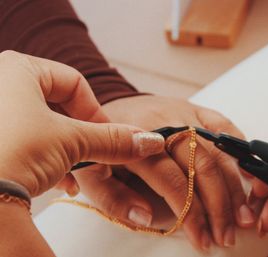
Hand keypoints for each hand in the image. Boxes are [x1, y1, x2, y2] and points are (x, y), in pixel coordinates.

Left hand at [0, 51, 163, 195]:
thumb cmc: (12, 151)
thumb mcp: (72, 141)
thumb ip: (114, 139)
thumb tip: (150, 141)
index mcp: (18, 69)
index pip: (75, 84)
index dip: (96, 113)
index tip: (108, 138)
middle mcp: (0, 83)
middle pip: (60, 107)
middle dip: (82, 139)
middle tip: (95, 160)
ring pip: (44, 127)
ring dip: (67, 153)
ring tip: (74, 177)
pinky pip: (25, 140)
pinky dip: (45, 160)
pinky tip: (55, 181)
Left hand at [74, 95, 255, 249]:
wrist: (113, 106)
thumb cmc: (105, 144)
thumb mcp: (90, 174)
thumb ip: (113, 199)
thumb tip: (146, 218)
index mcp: (137, 143)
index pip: (173, 180)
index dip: (191, 213)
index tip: (202, 238)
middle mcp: (166, 125)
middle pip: (202, 166)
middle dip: (219, 205)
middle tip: (227, 234)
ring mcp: (184, 114)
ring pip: (218, 151)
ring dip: (234, 186)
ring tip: (244, 216)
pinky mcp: (195, 109)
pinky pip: (223, 125)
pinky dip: (238, 149)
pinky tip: (247, 174)